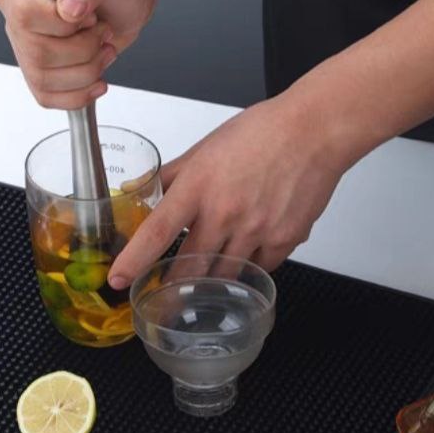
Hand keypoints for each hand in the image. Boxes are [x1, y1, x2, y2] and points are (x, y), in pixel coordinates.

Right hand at [0, 0, 160, 109]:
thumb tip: (69, 8)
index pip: (26, 12)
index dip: (63, 26)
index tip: (90, 17)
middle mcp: (15, 3)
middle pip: (35, 51)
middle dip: (83, 51)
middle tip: (103, 33)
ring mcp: (22, 36)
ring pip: (42, 78)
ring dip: (86, 72)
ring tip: (104, 50)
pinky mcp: (34, 63)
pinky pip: (45, 94)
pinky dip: (78, 93)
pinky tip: (96, 77)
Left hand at [108, 93, 349, 288]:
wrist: (315, 131)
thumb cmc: (262, 133)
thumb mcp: (205, 148)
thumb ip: (171, 175)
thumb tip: (141, 189)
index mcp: (199, 186)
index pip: (157, 231)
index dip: (134, 260)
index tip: (119, 278)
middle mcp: (225, 211)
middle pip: (189, 267)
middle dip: (172, 290)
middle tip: (162, 300)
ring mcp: (256, 229)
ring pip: (223, 275)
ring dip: (211, 281)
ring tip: (205, 280)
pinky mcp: (284, 240)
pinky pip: (258, 269)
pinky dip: (248, 267)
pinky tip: (246, 254)